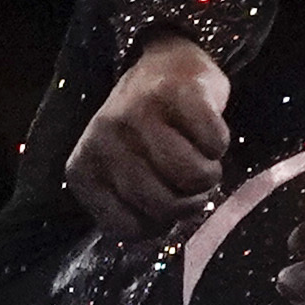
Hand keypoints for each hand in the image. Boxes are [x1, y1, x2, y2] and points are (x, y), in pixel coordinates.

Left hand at [64, 34, 231, 239]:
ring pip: (192, 175)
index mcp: (85, 169)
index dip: (160, 223)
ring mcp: (139, 113)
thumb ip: (135, 208)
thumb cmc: (149, 133)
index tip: (165, 200)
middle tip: (194, 183)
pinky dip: (220, 143)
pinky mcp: (178, 93)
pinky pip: (214, 142)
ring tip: (202, 159)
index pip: (128, 228)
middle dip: (192, 201)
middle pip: (164, 203)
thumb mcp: (126, 175)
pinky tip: (206, 131)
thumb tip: (164, 238)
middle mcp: (104, 139)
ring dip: (210, 173)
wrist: (166, 67)